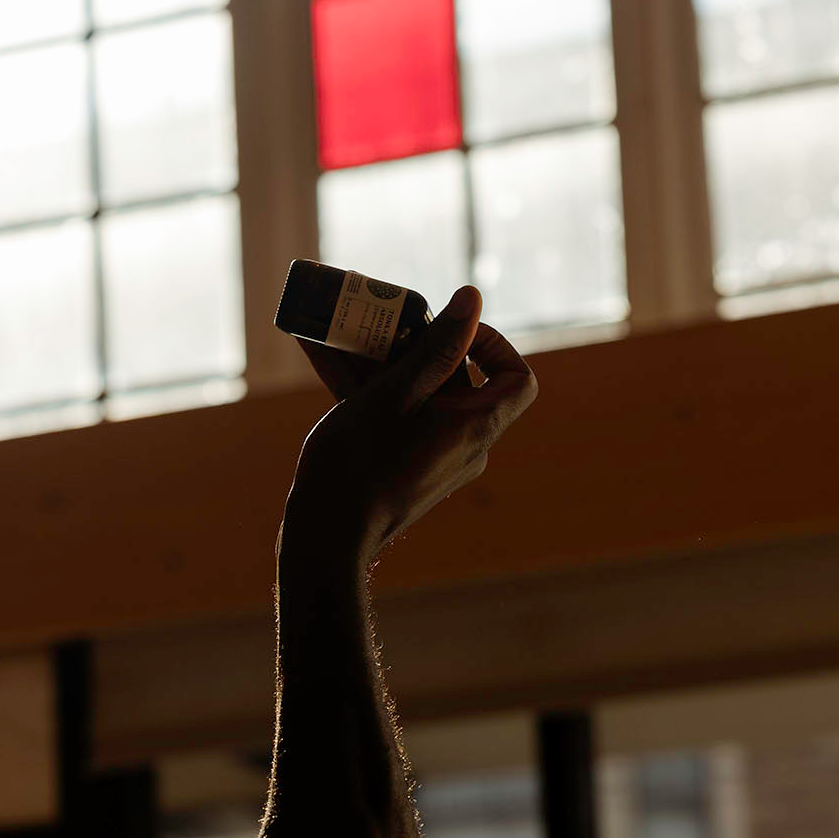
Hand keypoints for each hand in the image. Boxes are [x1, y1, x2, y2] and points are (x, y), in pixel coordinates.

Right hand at [284, 286, 538, 564]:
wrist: (325, 537)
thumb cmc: (359, 466)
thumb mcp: (393, 395)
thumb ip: (434, 348)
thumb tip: (472, 300)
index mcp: (473, 428)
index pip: (518, 379)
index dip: (493, 345)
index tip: (450, 331)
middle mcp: (463, 445)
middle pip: (454, 381)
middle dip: (411, 344)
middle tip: (375, 321)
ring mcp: (433, 458)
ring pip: (415, 396)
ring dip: (378, 362)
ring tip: (336, 330)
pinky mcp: (404, 467)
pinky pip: (395, 417)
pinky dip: (365, 390)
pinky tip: (320, 356)